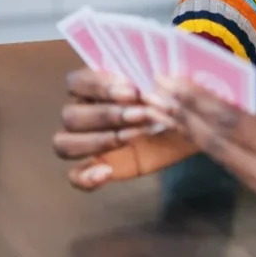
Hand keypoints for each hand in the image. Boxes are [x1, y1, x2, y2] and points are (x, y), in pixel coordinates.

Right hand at [53, 68, 195, 189]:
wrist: (190, 129)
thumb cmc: (174, 101)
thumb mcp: (171, 87)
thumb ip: (164, 81)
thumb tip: (159, 79)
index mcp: (93, 86)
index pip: (76, 82)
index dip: (99, 86)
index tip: (133, 92)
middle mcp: (83, 111)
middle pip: (70, 116)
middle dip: (106, 116)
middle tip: (141, 116)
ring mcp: (88, 141)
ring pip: (64, 143)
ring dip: (96, 142)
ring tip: (130, 139)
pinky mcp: (99, 166)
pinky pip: (74, 175)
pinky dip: (85, 177)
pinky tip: (107, 172)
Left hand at [152, 79, 255, 232]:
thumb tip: (247, 108)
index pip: (234, 125)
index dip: (197, 103)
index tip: (169, 84)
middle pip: (222, 146)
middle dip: (185, 118)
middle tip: (155, 94)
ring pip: (228, 163)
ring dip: (196, 136)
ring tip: (167, 111)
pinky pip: (246, 177)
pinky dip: (221, 154)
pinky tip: (200, 136)